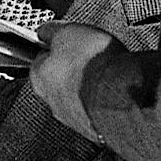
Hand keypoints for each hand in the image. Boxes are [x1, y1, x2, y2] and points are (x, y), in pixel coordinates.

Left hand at [29, 21, 114, 138]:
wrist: (121, 95)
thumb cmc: (93, 64)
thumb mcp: (68, 32)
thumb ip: (53, 32)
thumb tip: (44, 31)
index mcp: (39, 77)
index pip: (40, 60)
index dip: (55, 49)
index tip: (65, 43)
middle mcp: (52, 101)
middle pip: (58, 81)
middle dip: (73, 69)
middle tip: (90, 57)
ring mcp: (74, 117)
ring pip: (79, 97)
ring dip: (90, 86)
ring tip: (106, 73)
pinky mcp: (95, 129)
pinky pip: (97, 110)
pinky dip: (104, 100)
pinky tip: (115, 90)